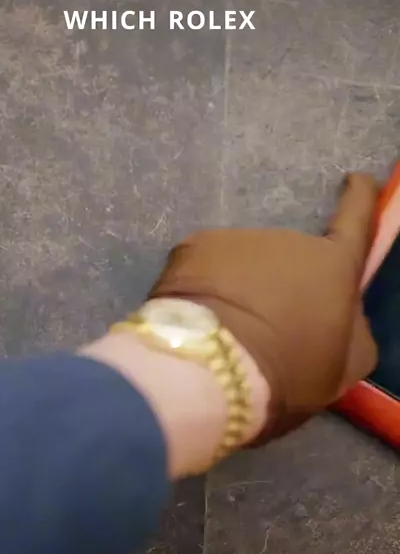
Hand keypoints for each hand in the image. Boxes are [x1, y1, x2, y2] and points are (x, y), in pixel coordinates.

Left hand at [148, 173, 378, 443]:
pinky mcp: (192, 247)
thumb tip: (347, 313)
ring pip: (244, 265)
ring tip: (228, 334)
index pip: (357, 217)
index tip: (358, 180)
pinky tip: (198, 323)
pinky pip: (205, 268)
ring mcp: (238, 238)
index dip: (361, 197)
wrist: (209, 368)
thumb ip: (354, 332)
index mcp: (333, 265)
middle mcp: (289, 239)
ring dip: (240, 288)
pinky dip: (203, 289)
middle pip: (290, 259)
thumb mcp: (342, 368)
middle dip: (281, 284)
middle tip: (267, 330)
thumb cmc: (286, 372)